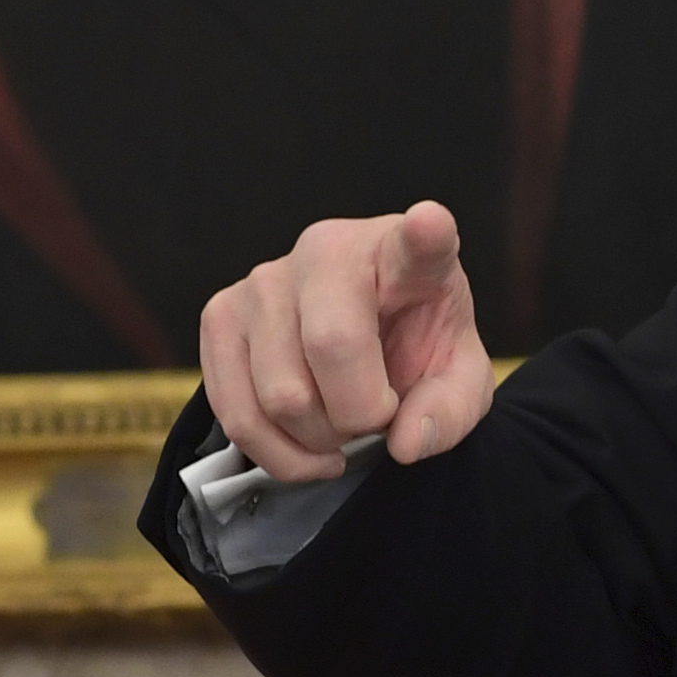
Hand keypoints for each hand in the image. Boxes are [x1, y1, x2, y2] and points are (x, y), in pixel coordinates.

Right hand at [196, 203, 494, 482]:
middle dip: (359, 415)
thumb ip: (447, 413)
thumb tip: (404, 442)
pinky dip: (276, 453)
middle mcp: (325, 251)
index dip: (425, 234)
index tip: (431, 224)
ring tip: (339, 426)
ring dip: (317, 439)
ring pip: (280, 395)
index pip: (417, 241)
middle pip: (331, 346)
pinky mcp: (220, 316)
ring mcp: (263, 280)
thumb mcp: (457, 386)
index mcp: (402, 256)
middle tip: (375, 416)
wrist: (364, 346)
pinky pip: (235, 413)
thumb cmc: (413, 352)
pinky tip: (306, 446)